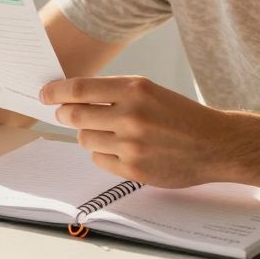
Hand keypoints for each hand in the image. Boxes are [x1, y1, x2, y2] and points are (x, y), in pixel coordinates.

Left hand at [39, 75, 232, 187]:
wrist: (215, 144)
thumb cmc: (180, 115)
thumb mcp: (149, 91)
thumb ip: (114, 93)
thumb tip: (71, 97)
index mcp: (135, 89)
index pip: (80, 89)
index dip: (55, 92)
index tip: (44, 94)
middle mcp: (131, 115)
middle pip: (75, 115)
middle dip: (64, 114)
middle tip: (64, 113)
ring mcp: (132, 145)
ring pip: (85, 140)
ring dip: (88, 135)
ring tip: (106, 132)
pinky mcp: (134, 169)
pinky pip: (99, 160)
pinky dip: (102, 154)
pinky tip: (118, 149)